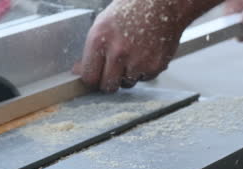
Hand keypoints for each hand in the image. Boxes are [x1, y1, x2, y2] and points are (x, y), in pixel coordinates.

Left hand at [75, 0, 191, 91]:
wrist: (163, 2)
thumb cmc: (131, 10)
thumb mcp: (102, 24)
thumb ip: (91, 50)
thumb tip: (79, 71)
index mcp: (100, 40)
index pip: (89, 77)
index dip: (92, 79)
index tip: (95, 77)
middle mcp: (118, 52)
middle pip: (107, 86)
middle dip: (109, 81)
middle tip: (113, 70)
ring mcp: (138, 61)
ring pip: (126, 84)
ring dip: (127, 75)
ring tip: (133, 55)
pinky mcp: (155, 66)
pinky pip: (144, 79)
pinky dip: (144, 71)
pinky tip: (146, 53)